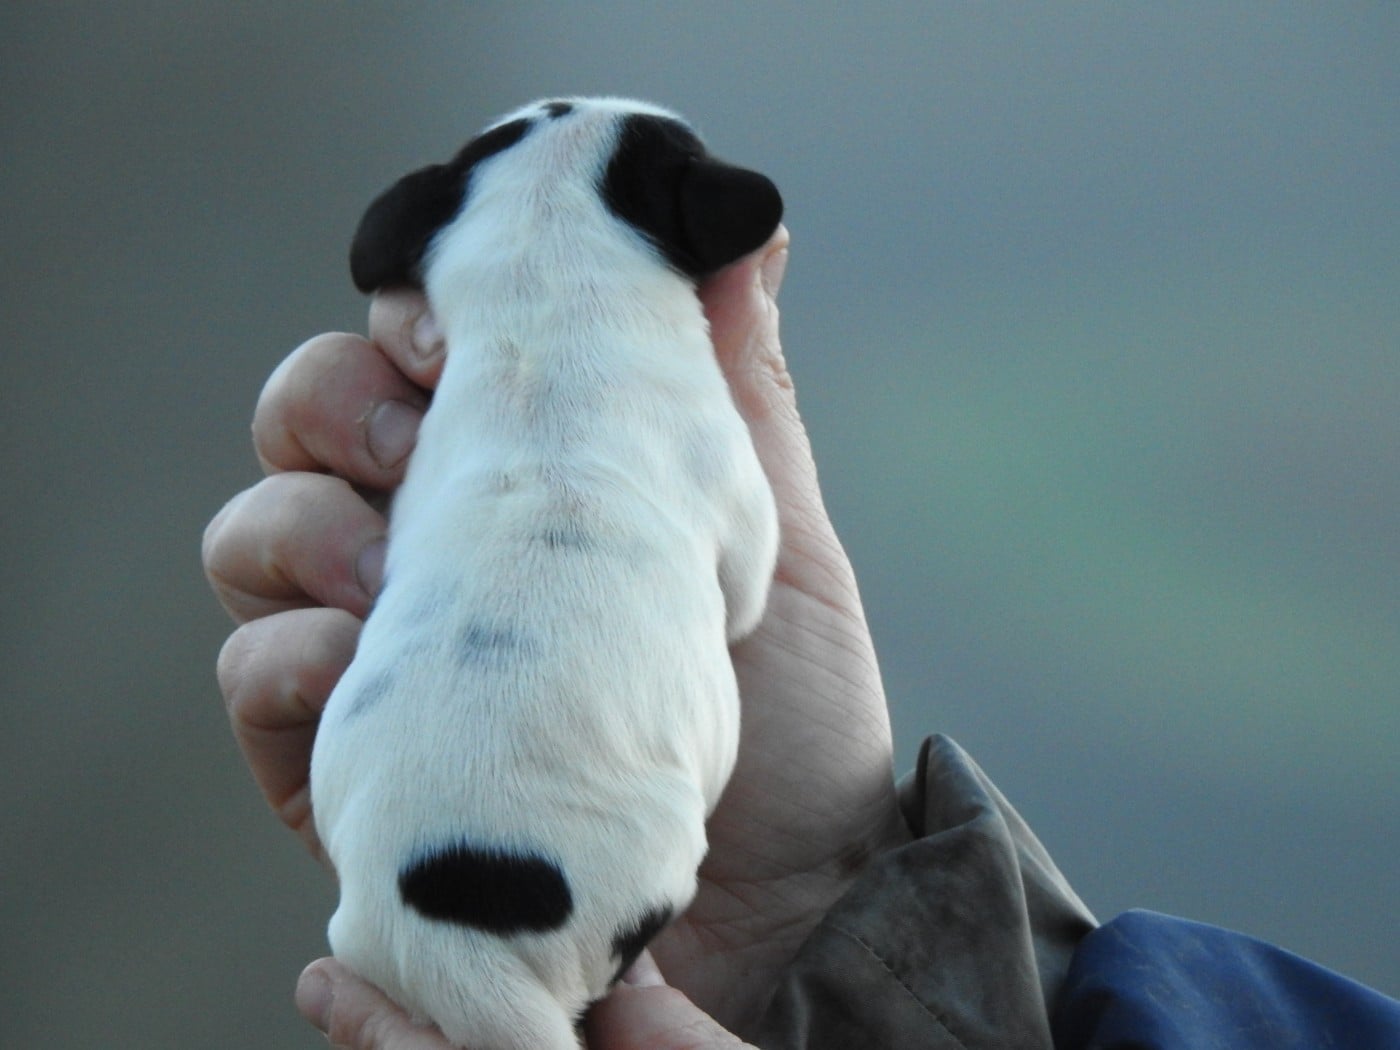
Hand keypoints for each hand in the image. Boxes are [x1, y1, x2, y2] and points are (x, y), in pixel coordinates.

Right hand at [203, 227, 909, 1034]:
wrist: (783, 898)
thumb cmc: (793, 716)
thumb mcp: (777, 534)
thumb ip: (736, 390)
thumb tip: (745, 221)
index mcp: (522, 483)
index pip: (409, 357)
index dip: (407, 319)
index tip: (456, 328)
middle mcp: (433, 550)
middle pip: (306, 419)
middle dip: (340, 398)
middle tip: (423, 429)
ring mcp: (380, 650)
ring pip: (255, 531)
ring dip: (310, 521)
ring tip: (399, 566)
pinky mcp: (350, 759)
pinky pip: (256, 671)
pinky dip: (290, 649)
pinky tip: (363, 653)